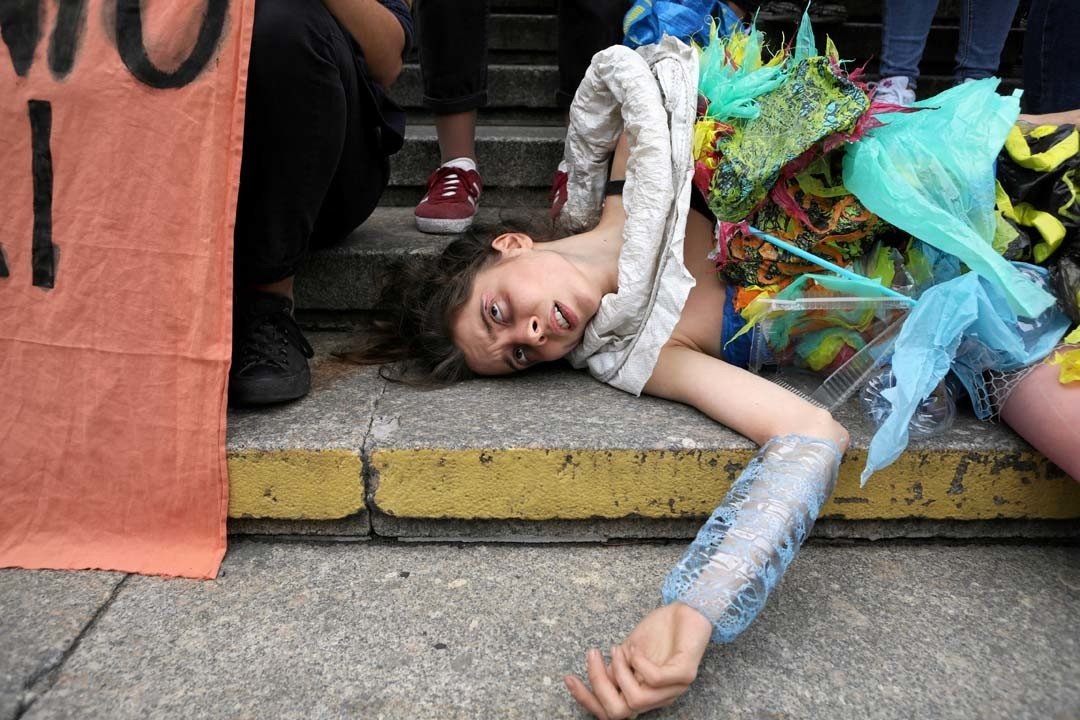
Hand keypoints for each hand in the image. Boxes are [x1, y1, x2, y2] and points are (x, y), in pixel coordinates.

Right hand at [564, 602, 712, 718]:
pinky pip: (655, 680)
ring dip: (619, 671)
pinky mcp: (684, 674)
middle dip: (598, 686)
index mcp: (644, 694)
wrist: (689, 608)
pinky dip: (638, 663)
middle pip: (619, 713)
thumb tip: (598, 676)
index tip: (569, 678)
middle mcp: (658, 698)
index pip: (611, 712)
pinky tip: (635, 648)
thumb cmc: (661, 630)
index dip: (586, 699)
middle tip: (593, 656)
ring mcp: (673, 689)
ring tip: (619, 649)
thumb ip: (615, 668)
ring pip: (635, 700)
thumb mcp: (629, 651)